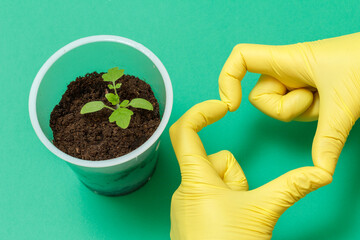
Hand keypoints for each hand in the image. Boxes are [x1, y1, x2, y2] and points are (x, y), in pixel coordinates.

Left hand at [169, 100, 331, 239]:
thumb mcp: (262, 211)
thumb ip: (290, 187)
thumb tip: (320, 171)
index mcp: (196, 180)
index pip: (185, 132)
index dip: (200, 112)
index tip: (221, 107)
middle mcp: (185, 190)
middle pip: (214, 161)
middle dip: (235, 175)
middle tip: (241, 200)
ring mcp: (186, 205)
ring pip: (215, 180)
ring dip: (231, 192)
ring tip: (236, 217)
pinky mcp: (190, 218)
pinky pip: (210, 197)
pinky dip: (224, 203)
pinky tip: (229, 224)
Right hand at [219, 33, 359, 174]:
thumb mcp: (344, 103)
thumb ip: (327, 140)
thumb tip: (320, 173)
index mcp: (285, 59)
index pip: (241, 58)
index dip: (226, 79)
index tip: (231, 106)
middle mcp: (286, 70)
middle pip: (260, 98)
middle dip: (285, 109)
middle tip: (314, 98)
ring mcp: (297, 81)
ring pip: (280, 108)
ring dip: (305, 112)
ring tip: (328, 97)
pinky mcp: (308, 90)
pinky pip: (299, 111)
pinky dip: (315, 113)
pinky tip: (331, 101)